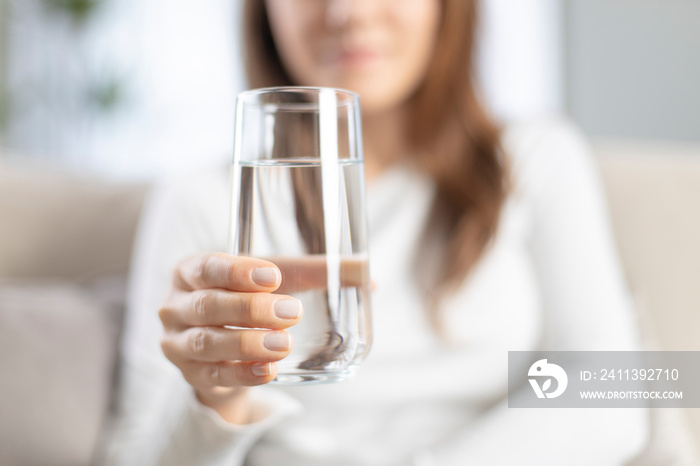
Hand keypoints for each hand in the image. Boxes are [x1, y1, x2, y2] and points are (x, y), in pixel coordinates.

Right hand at [158, 253, 302, 423]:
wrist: (224, 346)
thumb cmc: (248, 298)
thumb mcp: (276, 281)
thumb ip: (316, 272)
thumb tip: (366, 270)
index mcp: (190, 271)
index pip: (208, 267)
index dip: (238, 272)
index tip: (273, 277)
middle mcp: (175, 305)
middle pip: (207, 305)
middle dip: (250, 309)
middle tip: (291, 313)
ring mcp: (177, 342)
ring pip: (206, 342)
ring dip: (247, 344)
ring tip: (284, 344)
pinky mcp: (190, 374)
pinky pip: (214, 376)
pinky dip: (243, 374)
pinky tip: (269, 371)